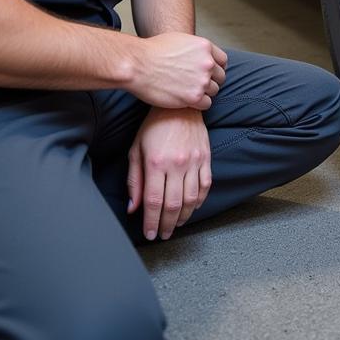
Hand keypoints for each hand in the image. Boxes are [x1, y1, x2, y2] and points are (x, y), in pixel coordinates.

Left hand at [127, 107, 211, 240]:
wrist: (180, 105)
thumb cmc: (154, 126)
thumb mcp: (136, 149)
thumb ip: (134, 180)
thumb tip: (133, 208)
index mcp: (156, 163)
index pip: (153, 201)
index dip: (151, 222)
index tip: (150, 234)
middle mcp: (177, 164)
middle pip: (173, 204)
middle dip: (167, 225)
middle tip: (163, 235)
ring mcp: (194, 161)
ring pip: (191, 199)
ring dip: (183, 217)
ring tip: (176, 225)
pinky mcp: (206, 157)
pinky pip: (205, 185)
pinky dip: (199, 201)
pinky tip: (191, 208)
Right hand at [132, 32, 227, 108]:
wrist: (137, 64)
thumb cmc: (152, 51)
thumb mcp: (180, 40)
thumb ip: (195, 49)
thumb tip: (199, 55)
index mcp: (205, 47)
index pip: (222, 61)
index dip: (215, 68)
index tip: (209, 73)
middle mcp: (207, 63)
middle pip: (220, 77)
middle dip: (210, 81)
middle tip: (196, 84)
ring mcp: (202, 80)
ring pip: (214, 91)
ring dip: (204, 92)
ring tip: (189, 92)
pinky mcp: (193, 97)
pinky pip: (206, 104)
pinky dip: (198, 104)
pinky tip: (187, 101)